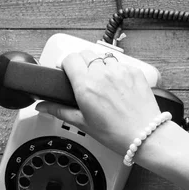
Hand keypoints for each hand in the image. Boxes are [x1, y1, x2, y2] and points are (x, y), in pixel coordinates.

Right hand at [35, 49, 160, 154]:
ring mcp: (120, 71)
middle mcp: (103, 74)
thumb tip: (43, 106)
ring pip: (103, 57)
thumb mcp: (83, 123)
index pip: (69, 58)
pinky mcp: (134, 72)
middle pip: (85, 53)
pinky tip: (117, 86)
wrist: (145, 135)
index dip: (65, 64)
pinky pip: (120, 64)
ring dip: (99, 65)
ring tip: (102, 82)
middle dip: (80, 63)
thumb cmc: (116, 133)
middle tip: (82, 78)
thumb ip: (59, 110)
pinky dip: (116, 71)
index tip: (66, 72)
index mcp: (86, 86)